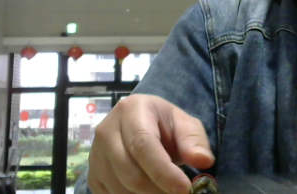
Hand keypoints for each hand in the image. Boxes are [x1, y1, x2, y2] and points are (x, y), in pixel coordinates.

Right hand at [88, 94, 214, 193]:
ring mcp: (95, 154)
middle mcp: (106, 130)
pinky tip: (149, 191)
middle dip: (159, 190)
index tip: (185, 189)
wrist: (142, 125)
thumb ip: (194, 141)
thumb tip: (203, 161)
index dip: (164, 172)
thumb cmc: (165, 125)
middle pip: (130, 173)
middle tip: (179, 193)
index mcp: (131, 110)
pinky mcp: (93, 174)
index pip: (143, 145)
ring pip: (120, 189)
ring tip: (166, 190)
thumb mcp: (185, 125)